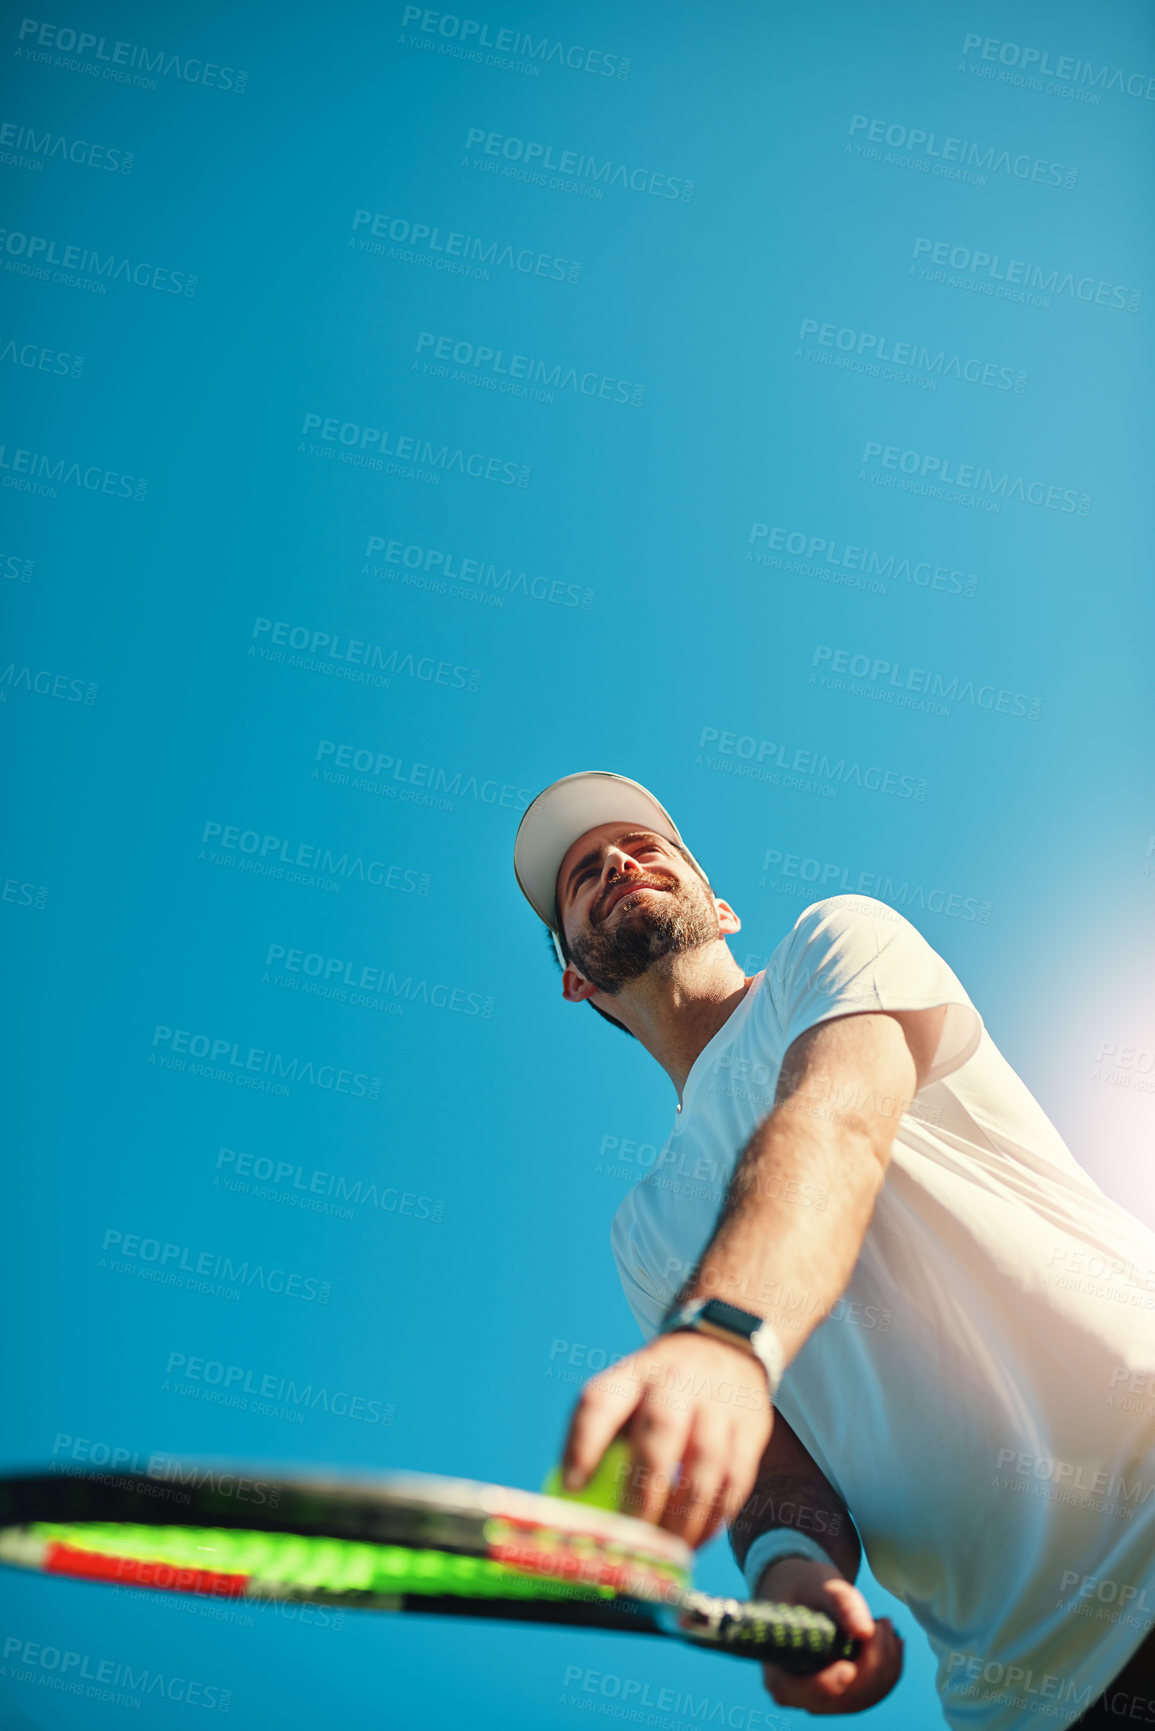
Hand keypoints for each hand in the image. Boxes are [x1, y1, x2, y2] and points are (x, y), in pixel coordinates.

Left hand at [562, 1332, 772, 1547]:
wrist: (725, 1346)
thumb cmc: (658, 1389)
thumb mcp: (627, 1389)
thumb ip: (600, 1436)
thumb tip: (569, 1503)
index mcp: (635, 1372)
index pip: (601, 1401)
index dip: (583, 1445)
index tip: (572, 1490)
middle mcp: (678, 1380)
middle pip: (661, 1430)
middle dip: (644, 1490)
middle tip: (629, 1537)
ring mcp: (720, 1402)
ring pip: (707, 1463)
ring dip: (684, 1517)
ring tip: (665, 1553)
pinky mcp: (752, 1427)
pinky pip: (736, 1481)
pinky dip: (714, 1519)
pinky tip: (695, 1542)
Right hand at [756, 1556, 902, 1713]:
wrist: (802, 1593)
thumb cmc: (802, 1587)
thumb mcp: (814, 1583)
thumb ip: (839, 1601)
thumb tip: (864, 1631)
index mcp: (781, 1673)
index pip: (807, 1692)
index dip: (829, 1685)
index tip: (848, 1667)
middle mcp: (803, 1696)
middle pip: (847, 1697)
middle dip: (873, 1661)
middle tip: (882, 1621)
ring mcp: (827, 1700)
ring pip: (869, 1695)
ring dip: (886, 1660)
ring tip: (884, 1623)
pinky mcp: (847, 1696)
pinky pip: (878, 1691)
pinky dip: (891, 1666)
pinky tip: (889, 1638)